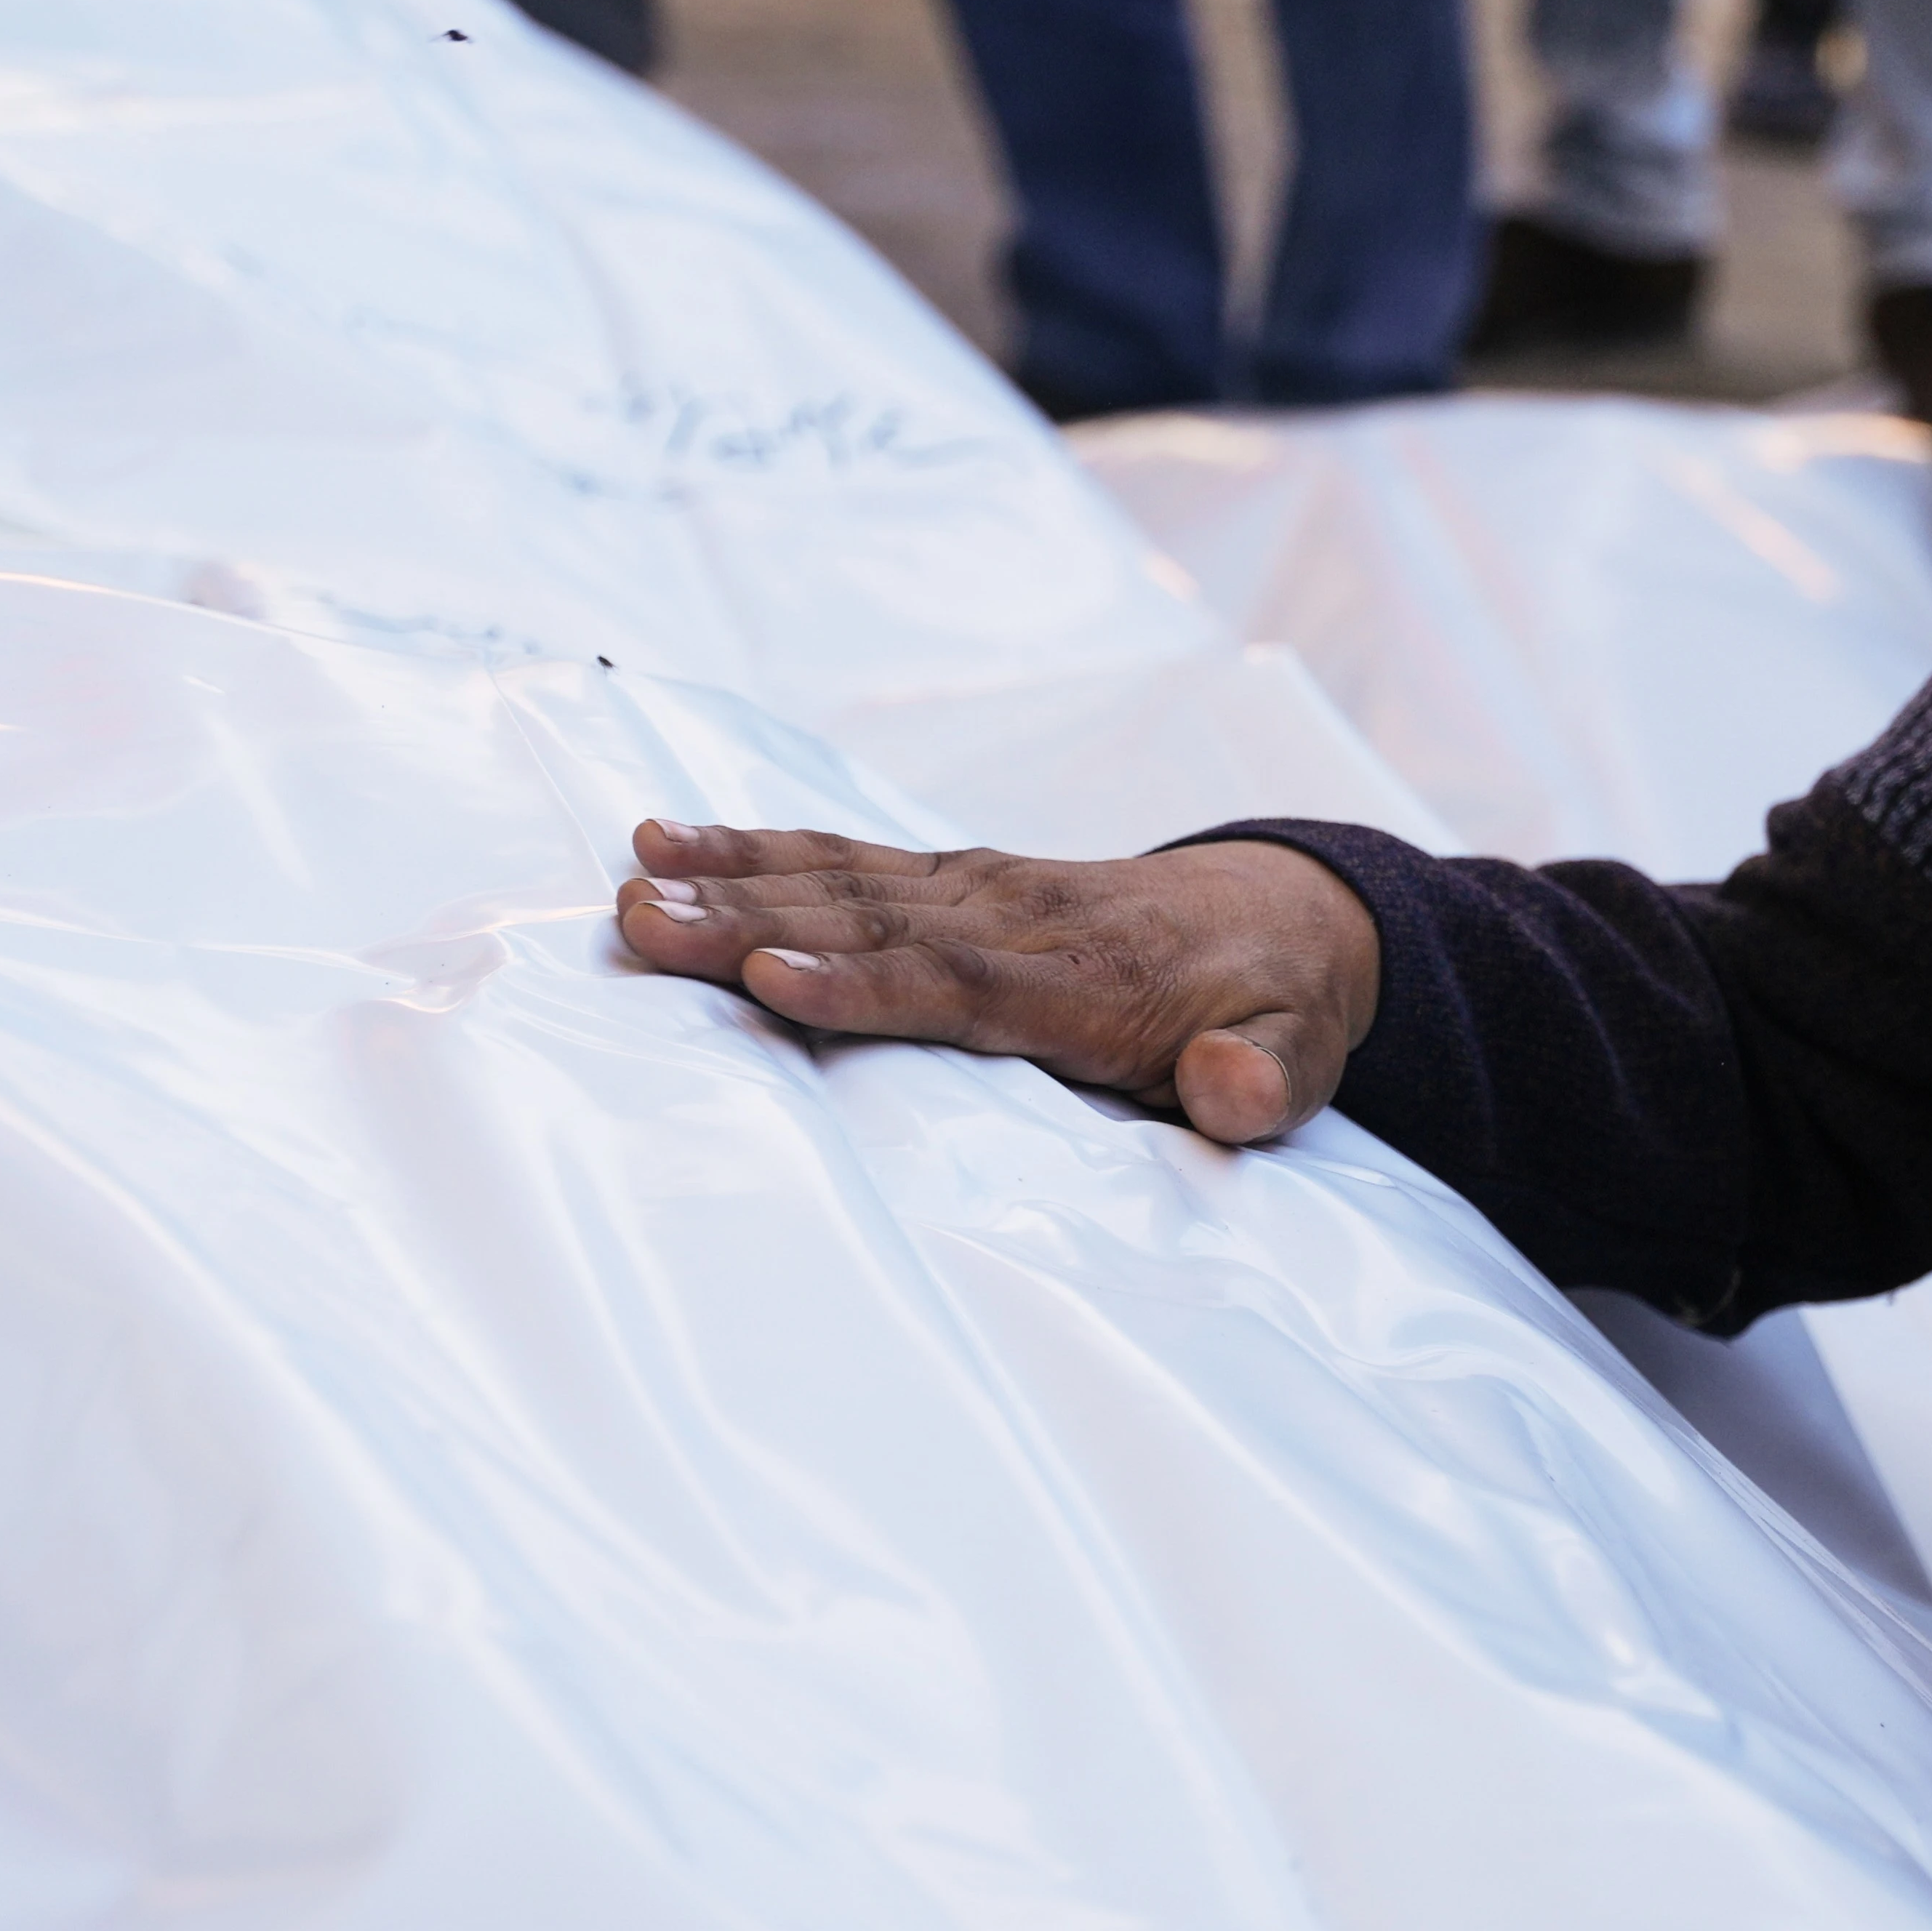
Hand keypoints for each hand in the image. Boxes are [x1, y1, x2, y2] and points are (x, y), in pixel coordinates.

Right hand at [613, 819, 1382, 1145]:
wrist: (1283, 912)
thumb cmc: (1273, 1005)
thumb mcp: (1301, 1057)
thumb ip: (1265, 1081)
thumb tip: (1231, 1088)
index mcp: (1090, 977)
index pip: (961, 984)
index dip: (865, 984)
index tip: (770, 980)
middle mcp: (1017, 917)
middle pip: (870, 924)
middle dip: (752, 926)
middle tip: (645, 926)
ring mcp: (976, 888)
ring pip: (840, 882)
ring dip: (730, 885)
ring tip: (630, 887)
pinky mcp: (949, 879)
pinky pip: (842, 859)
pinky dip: (755, 850)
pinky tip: (666, 842)